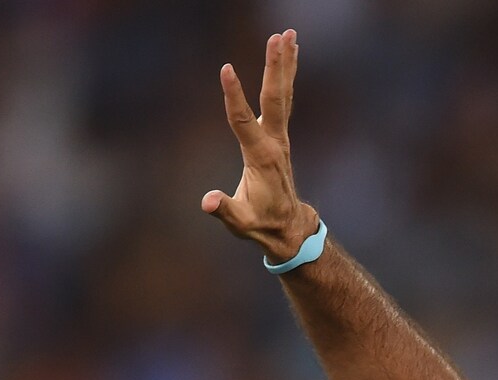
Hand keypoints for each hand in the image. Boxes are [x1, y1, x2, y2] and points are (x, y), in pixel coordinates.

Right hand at [202, 30, 315, 260]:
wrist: (288, 227)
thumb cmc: (260, 223)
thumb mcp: (240, 222)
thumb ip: (224, 210)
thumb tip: (208, 202)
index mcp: (261, 157)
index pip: (243, 121)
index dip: (233, 96)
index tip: (225, 69)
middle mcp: (275, 141)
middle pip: (275, 98)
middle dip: (274, 67)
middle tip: (277, 37)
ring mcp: (280, 136)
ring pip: (283, 93)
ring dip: (285, 63)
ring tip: (287, 34)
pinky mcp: (280, 134)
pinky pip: (284, 99)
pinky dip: (286, 75)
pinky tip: (289, 54)